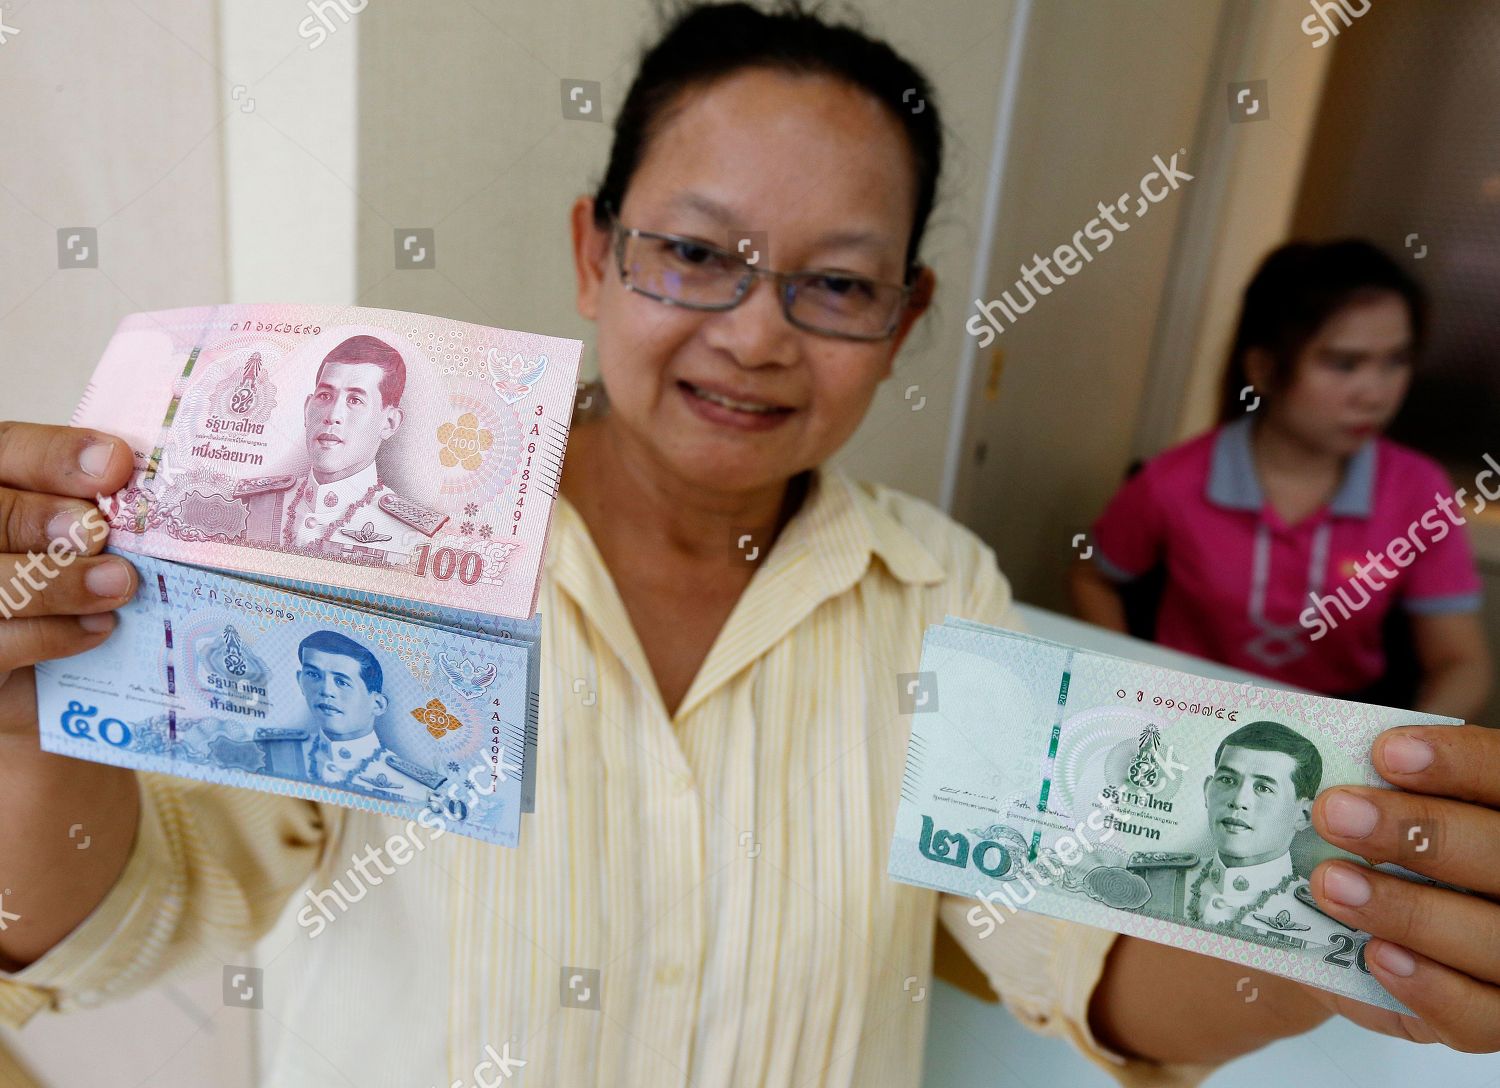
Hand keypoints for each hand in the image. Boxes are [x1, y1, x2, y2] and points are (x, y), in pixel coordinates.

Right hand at [0, 422, 136, 739]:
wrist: (55, 679)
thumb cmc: (76, 599)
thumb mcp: (92, 545)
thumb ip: (101, 512)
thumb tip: (143, 488)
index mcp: (2, 487)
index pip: (8, 449)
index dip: (56, 454)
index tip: (116, 462)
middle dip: (42, 518)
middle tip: (97, 531)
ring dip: (57, 581)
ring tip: (118, 583)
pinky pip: (0, 643)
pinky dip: (52, 635)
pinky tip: (100, 629)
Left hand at [1304, 722, 1499, 1051]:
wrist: (1376, 947)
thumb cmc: (1386, 864)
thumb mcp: (1389, 822)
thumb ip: (1381, 798)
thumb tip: (1328, 775)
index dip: (1457, 763)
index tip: (1387, 752)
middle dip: (1416, 832)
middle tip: (1334, 812)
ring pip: (1495, 938)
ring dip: (1408, 910)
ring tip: (1330, 884)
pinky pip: (1485, 1017)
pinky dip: (1431, 988)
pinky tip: (1376, 955)